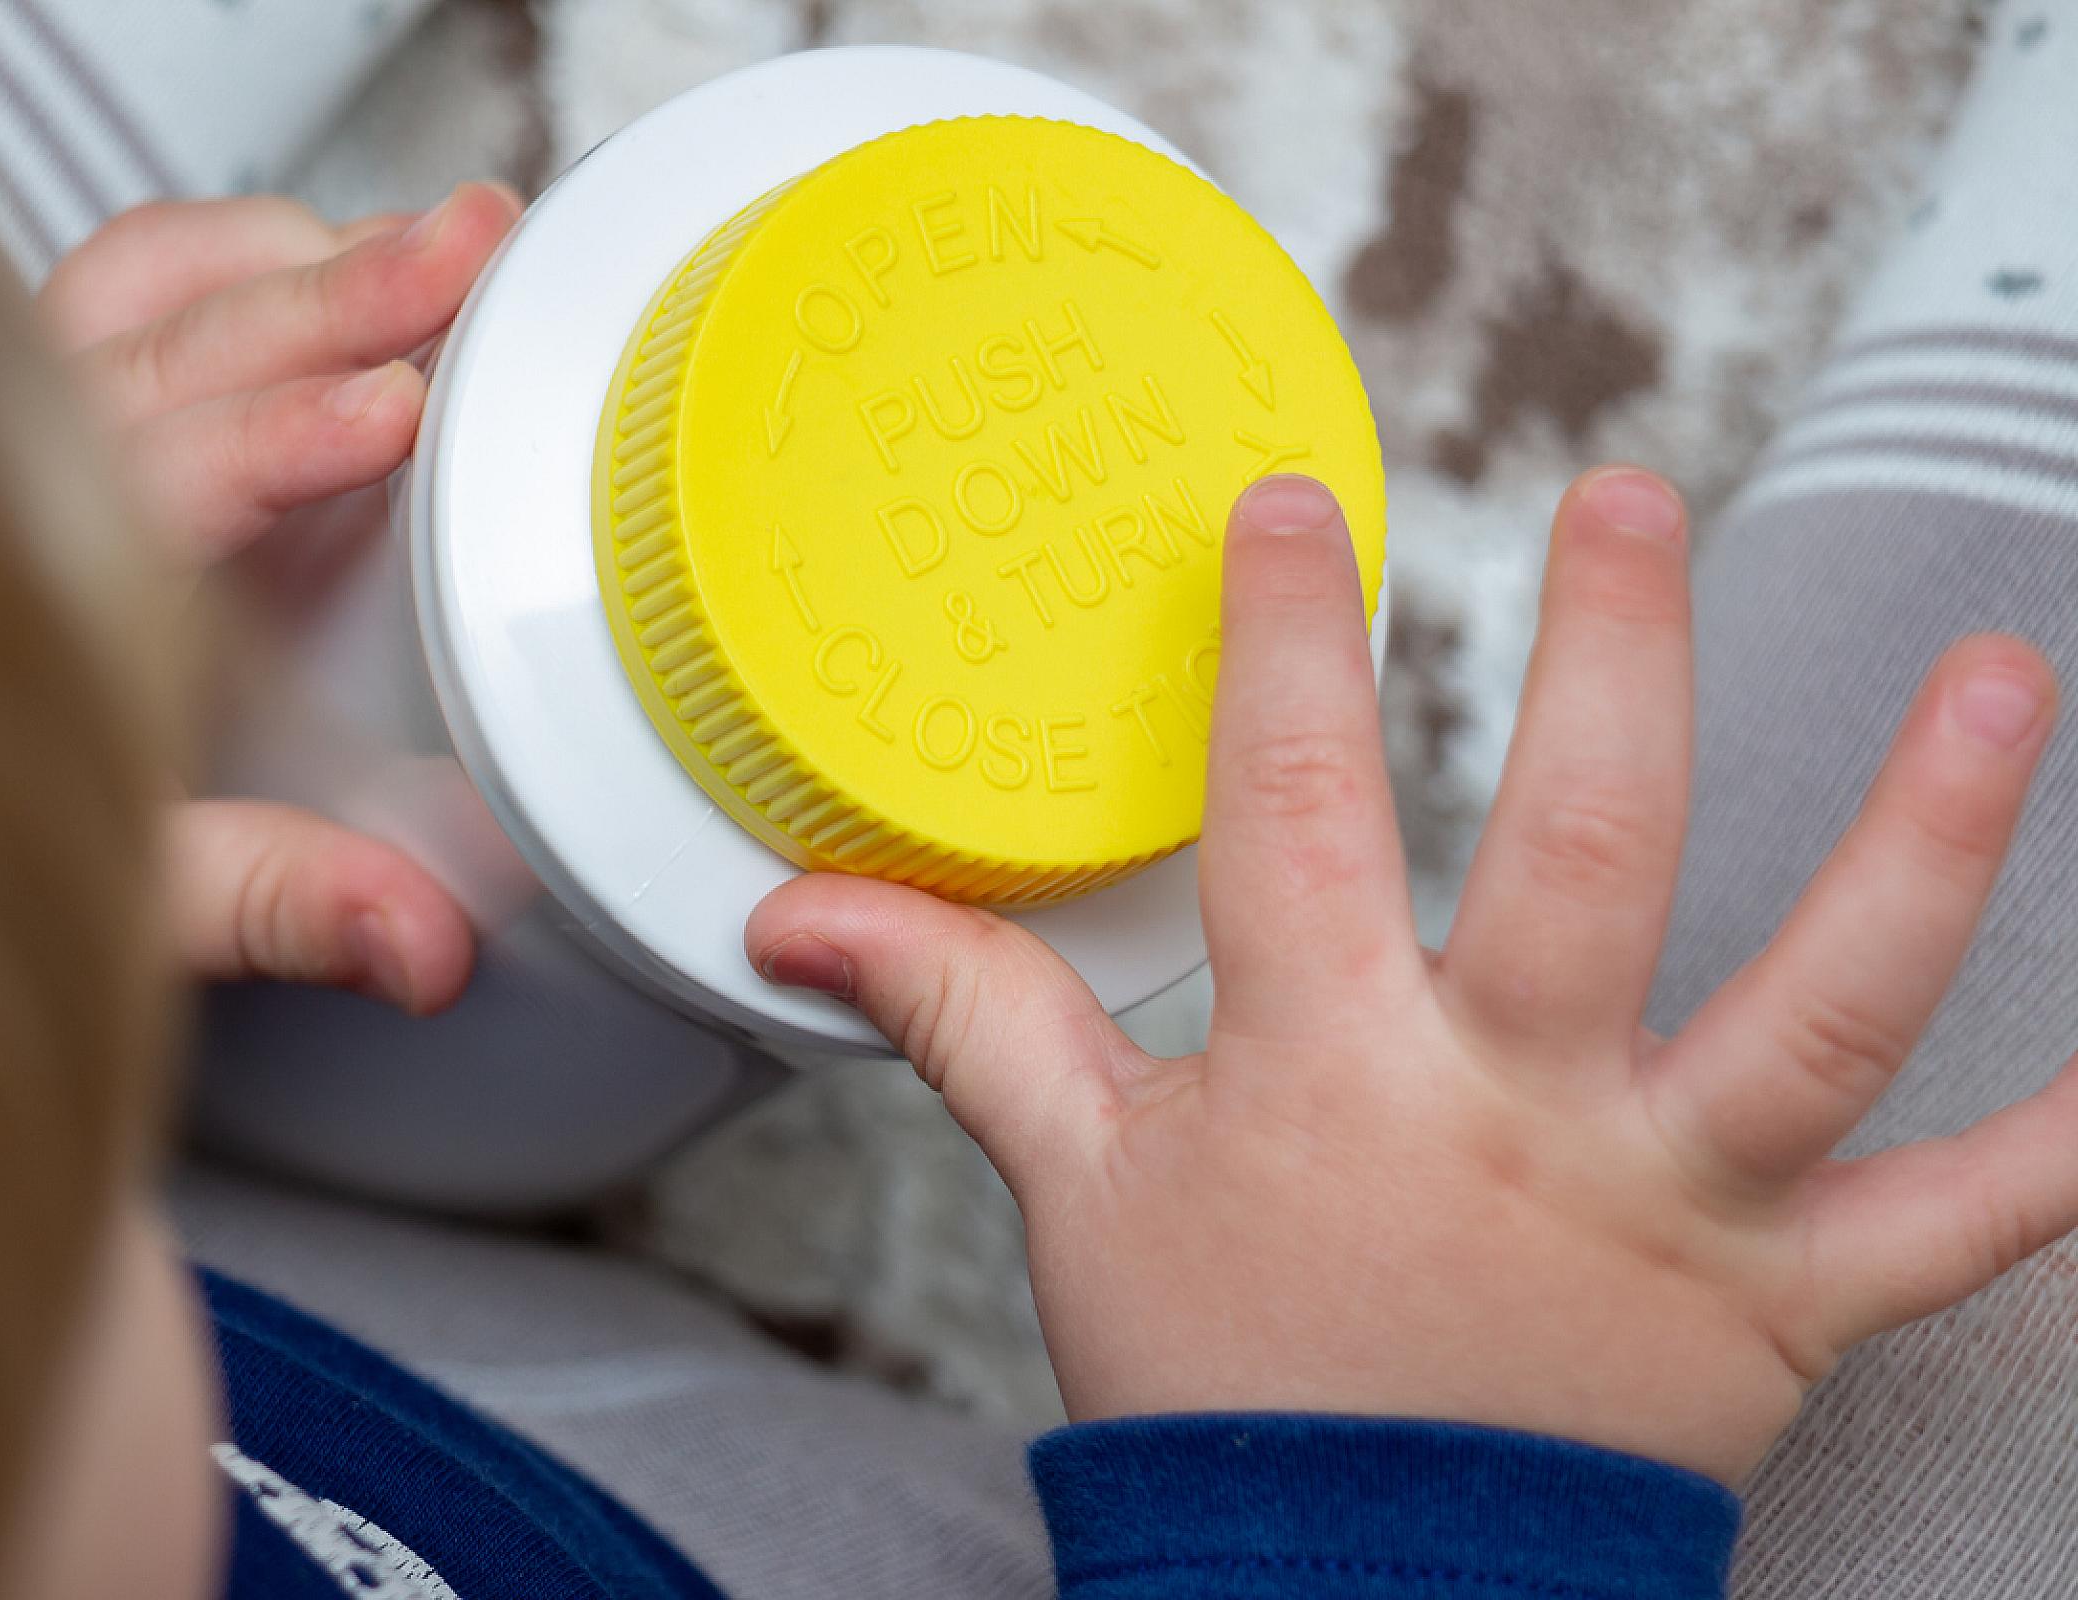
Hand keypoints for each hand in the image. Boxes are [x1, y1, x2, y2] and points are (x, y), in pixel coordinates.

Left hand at [43, 187, 518, 1011]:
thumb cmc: (14, 812)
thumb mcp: (143, 883)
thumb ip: (280, 898)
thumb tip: (425, 942)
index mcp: (48, 578)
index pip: (164, 481)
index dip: (279, 438)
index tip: (392, 409)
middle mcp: (22, 469)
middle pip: (170, 343)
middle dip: (333, 291)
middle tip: (468, 250)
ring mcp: (35, 411)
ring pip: (146, 283)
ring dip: (297, 255)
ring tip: (440, 240)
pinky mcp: (62, 385)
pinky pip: (135, 274)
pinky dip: (245, 249)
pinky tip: (345, 252)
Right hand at [746, 467, 2077, 1486]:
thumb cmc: (1219, 1384)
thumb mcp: (1073, 1185)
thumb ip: (961, 1016)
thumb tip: (792, 914)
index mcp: (1329, 1073)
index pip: (1297, 810)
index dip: (1286, 644)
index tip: (1297, 510)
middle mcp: (1513, 1117)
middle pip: (1589, 852)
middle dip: (1616, 657)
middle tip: (1631, 502)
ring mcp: (1666, 1210)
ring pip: (1822, 1010)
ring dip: (1924, 842)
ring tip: (1998, 686)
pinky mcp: (1777, 1307)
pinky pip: (1952, 1230)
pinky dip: (2059, 1152)